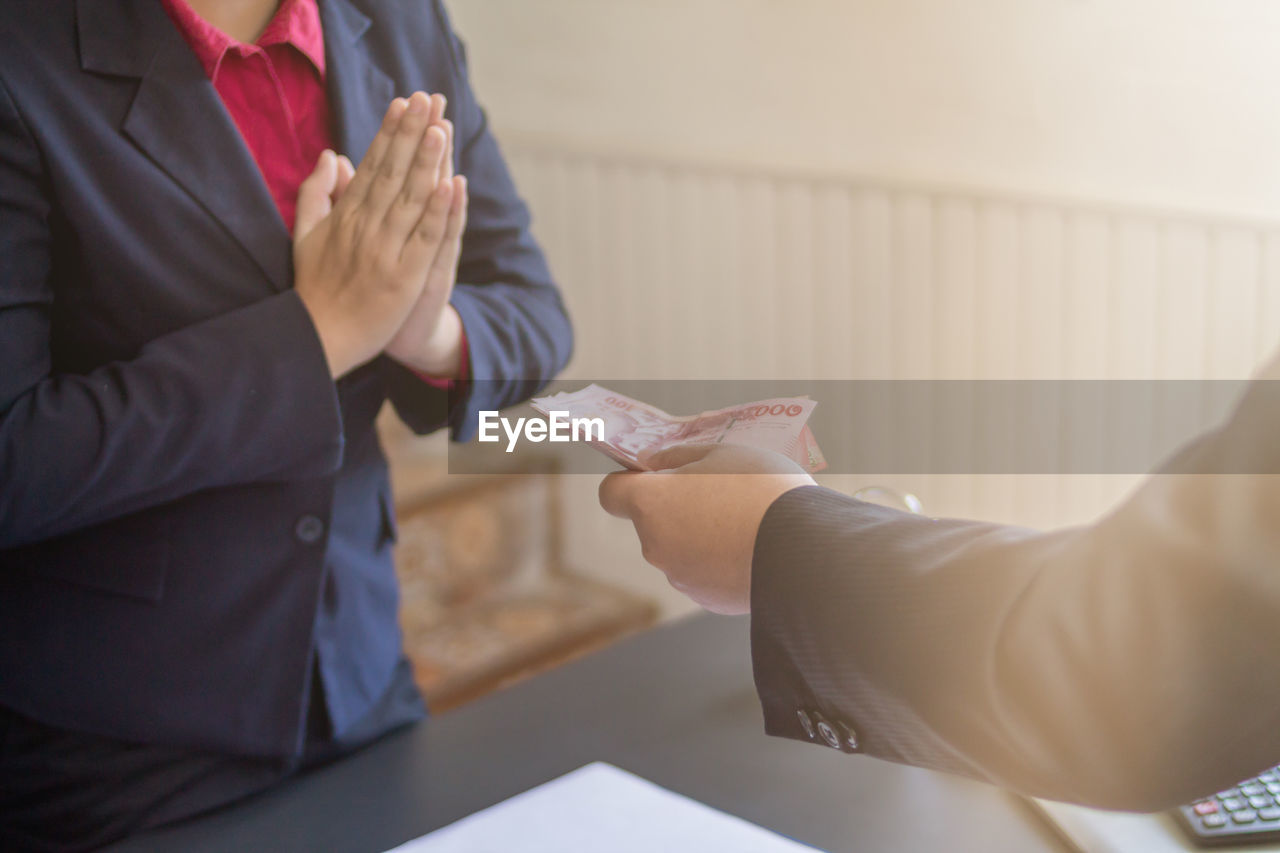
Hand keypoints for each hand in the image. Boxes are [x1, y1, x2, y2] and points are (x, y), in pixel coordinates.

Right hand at [292, 91, 457, 377]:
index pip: (371, 165)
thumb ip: (316, 193)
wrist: (320, 338)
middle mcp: (365, 228)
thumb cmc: (315, 287)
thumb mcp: (304, 235)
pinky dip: (438, 211)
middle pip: (392, 172)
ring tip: (440, 127)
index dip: (389, 133)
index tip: (403, 102)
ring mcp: (385, 251)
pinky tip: (450, 184)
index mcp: (345, 216)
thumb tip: (331, 155)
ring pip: (410, 199)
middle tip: (426, 97)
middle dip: (409, 133)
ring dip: (426, 161)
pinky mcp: (404, 277)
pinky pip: (425, 238)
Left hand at [598, 444, 815, 613]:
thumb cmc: (761, 489)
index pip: (612, 493)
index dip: (629, 481)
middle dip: (676, 507)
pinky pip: (706, 574)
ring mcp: (681, 578)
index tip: (654, 474)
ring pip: (681, 549)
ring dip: (701, 535)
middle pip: (652, 521)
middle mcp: (655, 546)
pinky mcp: (708, 600)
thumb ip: (679, 457)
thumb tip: (655, 463)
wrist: (806, 549)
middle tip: (718, 492)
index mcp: (651, 505)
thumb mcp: (722, 452)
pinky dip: (721, 562)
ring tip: (746, 520)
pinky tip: (753, 549)